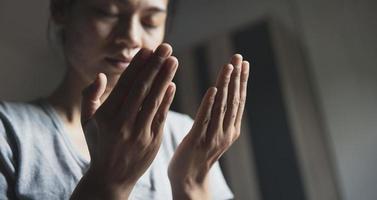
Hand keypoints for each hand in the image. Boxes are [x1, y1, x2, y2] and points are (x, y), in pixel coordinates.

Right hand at [71, 44, 177, 198]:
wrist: (111, 178)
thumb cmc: (99, 145)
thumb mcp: (87, 121)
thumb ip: (90, 96)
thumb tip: (101, 75)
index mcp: (106, 116)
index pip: (125, 85)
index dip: (138, 66)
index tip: (148, 50)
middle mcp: (122, 124)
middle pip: (142, 89)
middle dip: (155, 66)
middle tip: (166, 47)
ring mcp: (139, 134)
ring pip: (153, 101)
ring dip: (165, 78)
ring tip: (173, 60)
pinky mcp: (152, 142)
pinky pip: (161, 117)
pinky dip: (167, 100)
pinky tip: (172, 85)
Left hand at [168, 54, 249, 199]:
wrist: (189, 182)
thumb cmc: (197, 156)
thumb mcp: (213, 136)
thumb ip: (217, 117)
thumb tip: (220, 96)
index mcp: (230, 130)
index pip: (238, 101)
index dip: (241, 81)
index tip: (243, 63)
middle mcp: (225, 133)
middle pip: (233, 100)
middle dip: (236, 77)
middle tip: (238, 57)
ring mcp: (212, 138)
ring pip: (221, 107)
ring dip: (226, 85)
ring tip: (229, 66)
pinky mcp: (197, 142)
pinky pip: (204, 120)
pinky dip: (210, 104)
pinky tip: (213, 89)